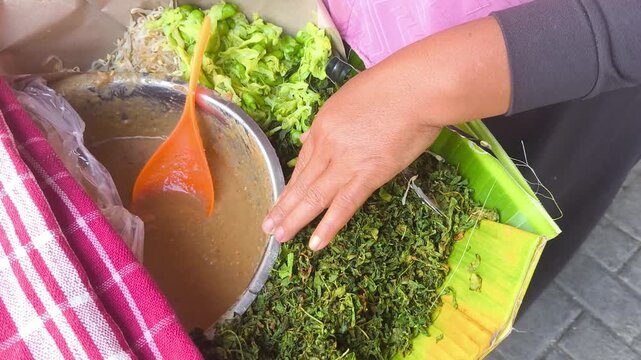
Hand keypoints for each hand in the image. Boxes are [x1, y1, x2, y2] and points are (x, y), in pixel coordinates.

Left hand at [262, 63, 441, 250]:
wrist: (415, 88)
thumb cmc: (391, 87)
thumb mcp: (348, 97)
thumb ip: (328, 121)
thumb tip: (306, 138)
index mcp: (323, 126)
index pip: (303, 162)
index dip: (292, 185)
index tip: (283, 200)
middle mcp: (327, 146)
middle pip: (302, 182)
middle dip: (283, 206)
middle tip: (268, 226)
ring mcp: (346, 162)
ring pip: (314, 196)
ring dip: (295, 219)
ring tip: (280, 237)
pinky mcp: (369, 175)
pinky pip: (344, 205)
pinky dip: (328, 226)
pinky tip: (315, 243)